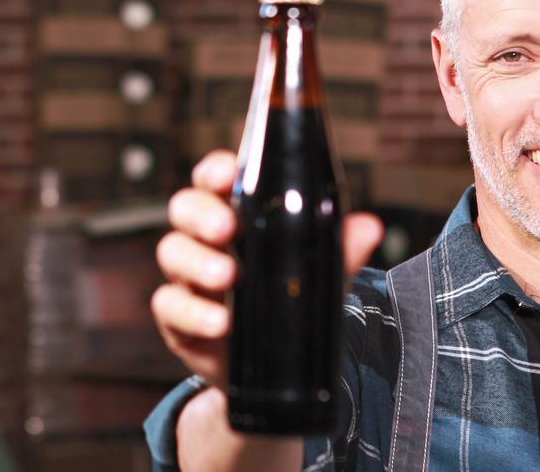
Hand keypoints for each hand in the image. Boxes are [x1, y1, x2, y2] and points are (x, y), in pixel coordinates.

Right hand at [151, 149, 384, 386]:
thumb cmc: (289, 301)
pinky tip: (219, 321)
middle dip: (202, 214)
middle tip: (227, 229)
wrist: (274, 368)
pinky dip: (193, 312)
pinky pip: (170, 306)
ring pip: (172, 252)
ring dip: (198, 262)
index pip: (215, 179)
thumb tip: (369, 226)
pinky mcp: (176, 317)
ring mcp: (186, 276)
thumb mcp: (320, 275)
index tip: (228, 175)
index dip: (216, 172)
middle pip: (184, 208)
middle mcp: (204, 239)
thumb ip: (340, 249)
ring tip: (228, 277)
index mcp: (235, 213)